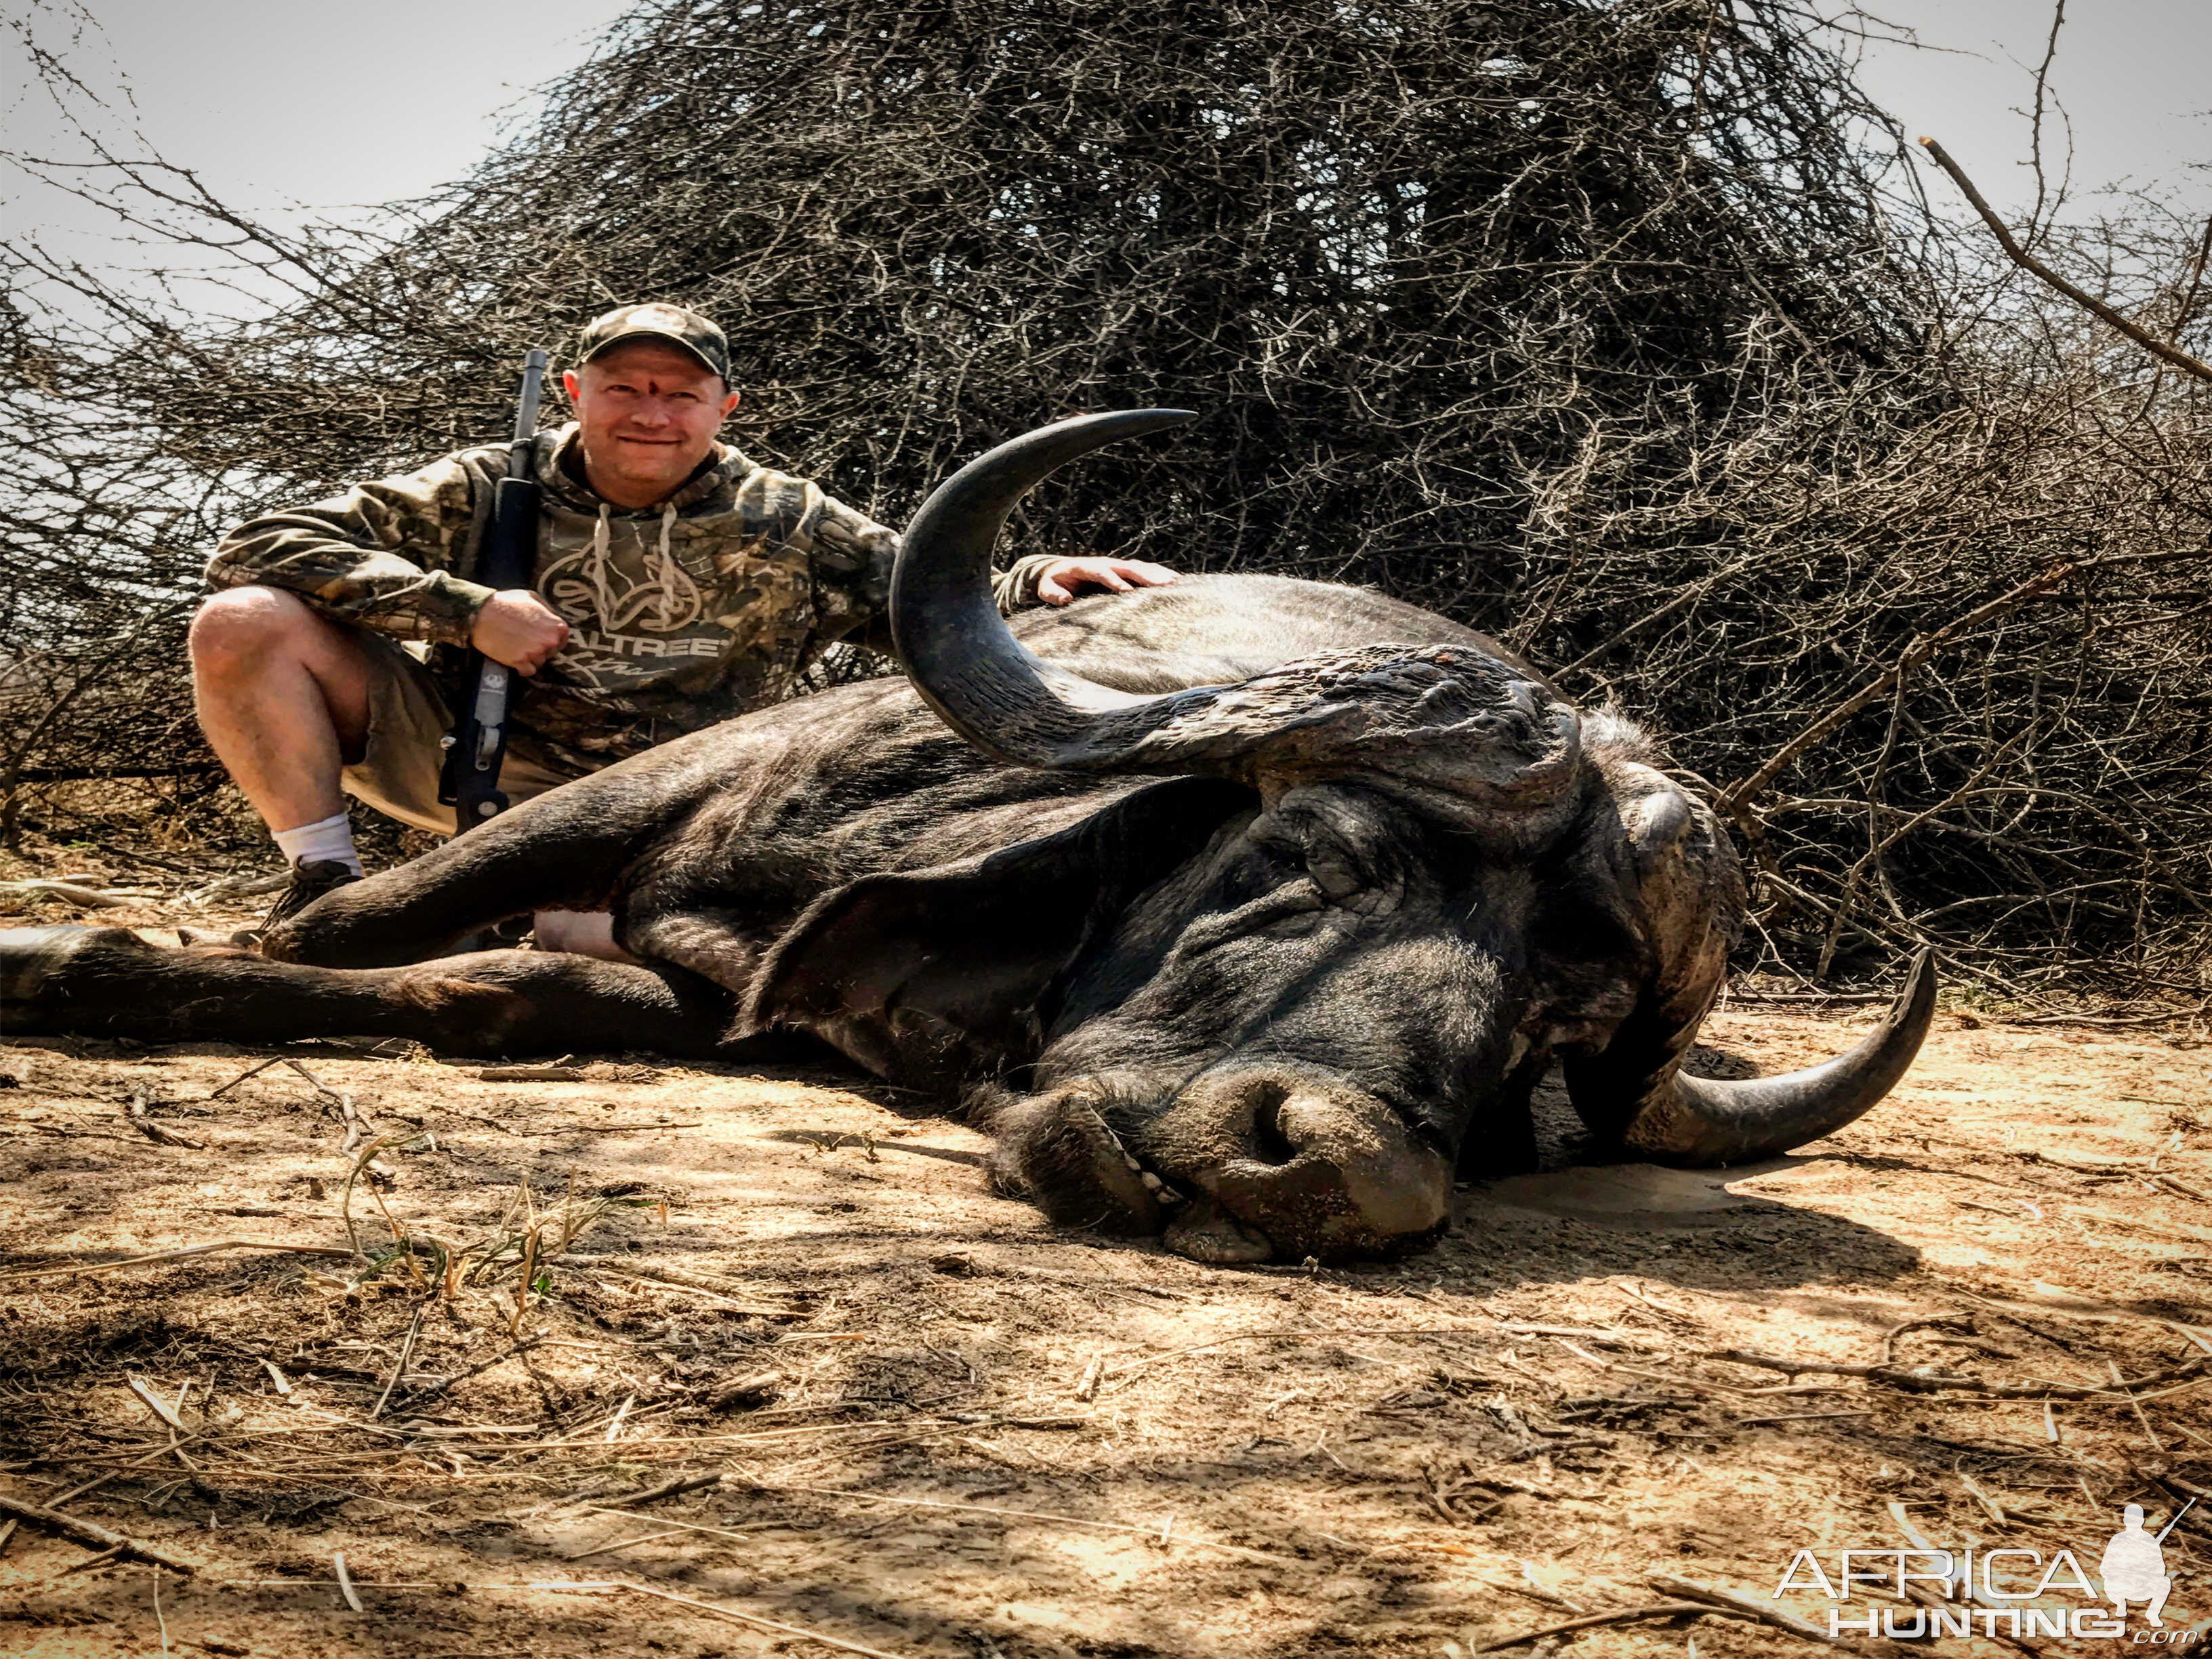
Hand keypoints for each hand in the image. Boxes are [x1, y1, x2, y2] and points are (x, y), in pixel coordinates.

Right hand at [470, 589, 569, 673]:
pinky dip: (521, 667)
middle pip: (550, 653)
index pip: (563, 640)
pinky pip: (528, 671)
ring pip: (539, 662)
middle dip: (540, 649)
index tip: (542, 639)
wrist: (480, 613)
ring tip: (516, 645)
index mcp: (556, 625)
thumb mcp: (531, 597)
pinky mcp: (520, 662)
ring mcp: (535, 653)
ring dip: (530, 658)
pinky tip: (513, 657)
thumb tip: (552, 617)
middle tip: (525, 640)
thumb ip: (546, 609)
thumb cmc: (505, 602)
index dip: (552, 640)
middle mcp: (549, 641)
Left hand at [1034, 556, 1178, 606]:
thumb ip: (1053, 594)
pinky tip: (1174, 580)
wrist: (1060, 570)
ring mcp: (1115, 566)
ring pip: (1139, 567)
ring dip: (1156, 574)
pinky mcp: (1123, 571)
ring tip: (1174, 582)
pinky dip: (1157, 574)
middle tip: (1163, 585)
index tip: (1127, 592)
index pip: (1103, 573)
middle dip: (1145, 576)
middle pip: (1127, 568)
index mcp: (1086, 567)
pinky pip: (1142, 570)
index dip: (1114, 581)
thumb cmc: (1054, 583)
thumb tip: (1065, 599)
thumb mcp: (1047, 589)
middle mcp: (1105, 564)